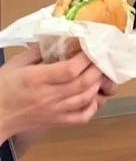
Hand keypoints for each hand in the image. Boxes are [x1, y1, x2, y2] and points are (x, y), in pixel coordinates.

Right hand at [0, 45, 116, 144]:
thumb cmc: (2, 88)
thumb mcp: (16, 63)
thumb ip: (39, 50)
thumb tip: (61, 39)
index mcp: (37, 79)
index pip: (70, 69)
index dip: (86, 58)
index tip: (91, 46)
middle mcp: (49, 97)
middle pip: (83, 83)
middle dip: (98, 68)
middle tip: (102, 57)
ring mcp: (54, 111)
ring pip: (86, 98)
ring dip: (98, 84)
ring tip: (100, 72)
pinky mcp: (56, 122)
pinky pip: (82, 117)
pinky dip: (93, 106)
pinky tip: (94, 95)